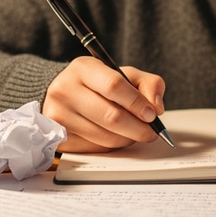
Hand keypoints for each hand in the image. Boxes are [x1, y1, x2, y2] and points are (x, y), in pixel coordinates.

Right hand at [42, 56, 166, 151]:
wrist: (66, 94)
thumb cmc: (100, 84)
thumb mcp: (126, 74)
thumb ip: (149, 84)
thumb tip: (156, 108)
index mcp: (83, 68)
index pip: (113, 86)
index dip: (136, 103)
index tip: (152, 114)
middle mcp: (65, 90)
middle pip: (110, 116)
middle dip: (138, 128)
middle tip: (151, 132)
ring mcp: (59, 115)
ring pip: (104, 136)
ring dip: (127, 139)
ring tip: (134, 132)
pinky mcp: (59, 137)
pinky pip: (95, 148)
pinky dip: (112, 146)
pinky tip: (115, 136)